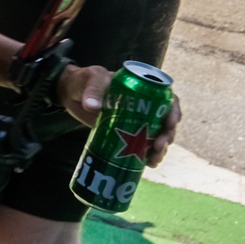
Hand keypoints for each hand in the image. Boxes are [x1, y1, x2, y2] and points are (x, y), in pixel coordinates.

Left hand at [59, 65, 181, 163]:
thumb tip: (93, 107)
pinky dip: (148, 155)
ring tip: (153, 160)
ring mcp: (136, 121)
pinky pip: (143, 145)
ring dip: (160, 149)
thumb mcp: (90, 79)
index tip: (170, 124)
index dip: (173, 112)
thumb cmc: (84, 80)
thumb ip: (92, 90)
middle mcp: (145, 106)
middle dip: (167, 136)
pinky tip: (148, 164)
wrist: (70, 94)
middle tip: (159, 146)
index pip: (166, 99)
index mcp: (142, 90)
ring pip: (157, 136)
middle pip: (165, 122)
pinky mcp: (127, 134)